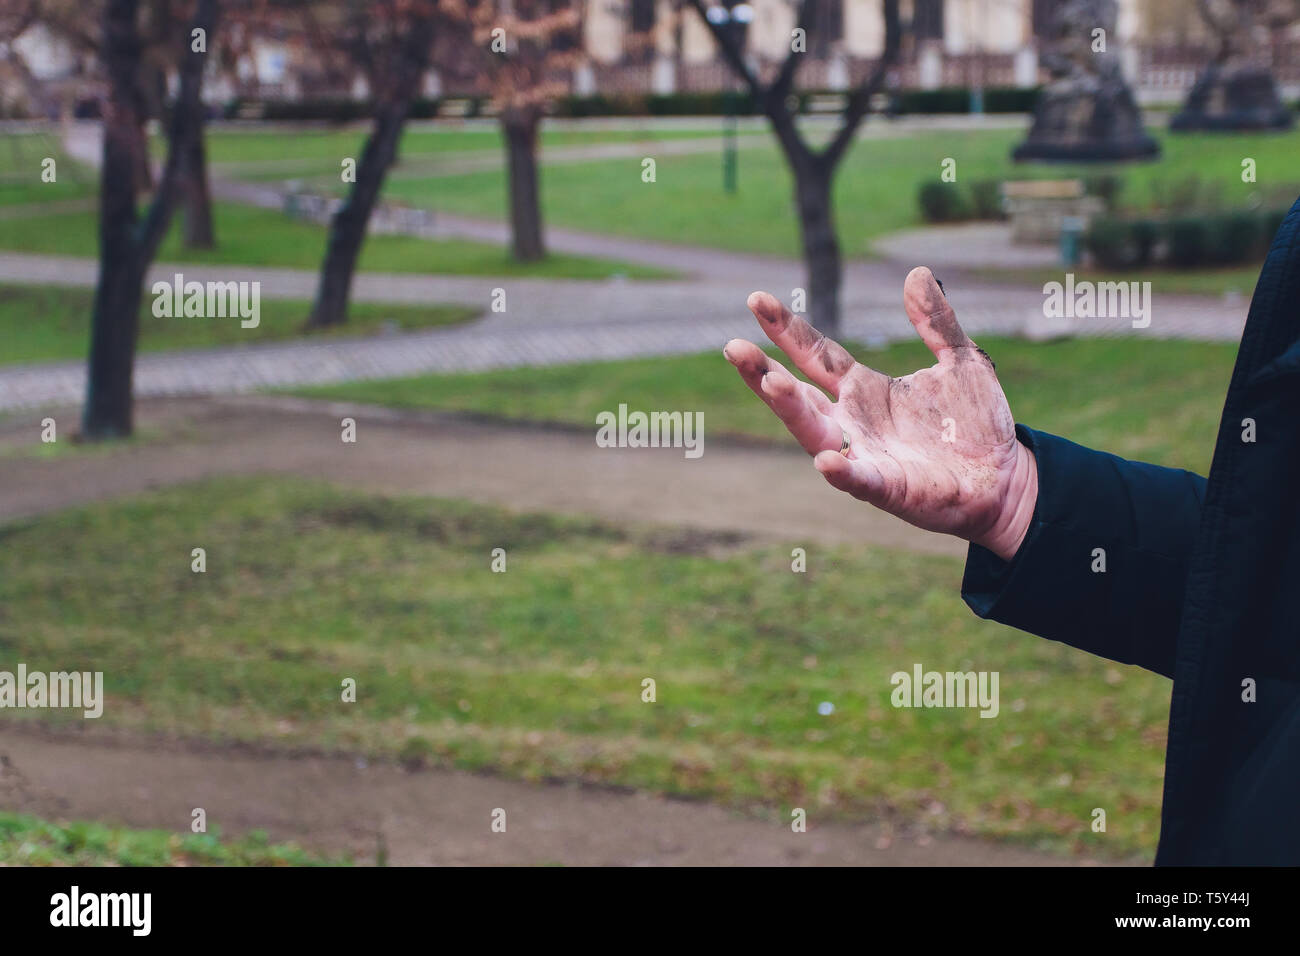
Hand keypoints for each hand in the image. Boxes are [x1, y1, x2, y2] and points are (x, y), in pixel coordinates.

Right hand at [723, 267, 1037, 560]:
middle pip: (798, 394)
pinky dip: (841, 470)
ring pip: (814, 432)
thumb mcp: (961, 359)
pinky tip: (826, 459)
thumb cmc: (976, 425)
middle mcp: (853, 422)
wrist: (1006, 480)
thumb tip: (916, 273)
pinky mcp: (886, 487)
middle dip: (764, 373)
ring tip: (770, 382)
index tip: (757, 301)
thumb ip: (937, 321)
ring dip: (789, 409)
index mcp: (864, 390)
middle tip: (734, 346)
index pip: (816, 354)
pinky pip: (857, 478)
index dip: (787, 329)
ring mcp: (864, 455)